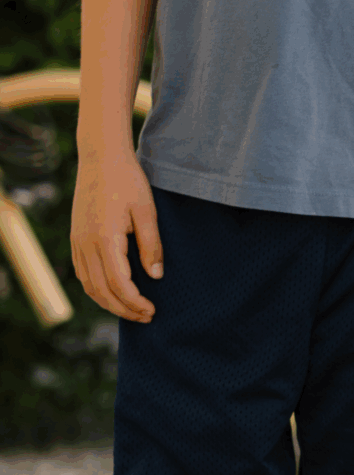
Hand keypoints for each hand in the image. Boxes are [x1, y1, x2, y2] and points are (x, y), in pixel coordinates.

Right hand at [71, 146, 160, 322]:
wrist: (101, 157)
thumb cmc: (128, 181)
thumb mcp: (147, 211)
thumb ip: (151, 244)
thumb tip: (156, 276)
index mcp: (104, 238)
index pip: (118, 283)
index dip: (134, 302)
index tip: (152, 311)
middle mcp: (85, 243)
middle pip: (101, 289)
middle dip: (123, 308)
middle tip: (147, 316)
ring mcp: (78, 240)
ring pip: (88, 284)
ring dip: (108, 302)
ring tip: (132, 310)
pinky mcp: (76, 237)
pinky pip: (82, 272)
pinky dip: (96, 288)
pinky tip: (112, 293)